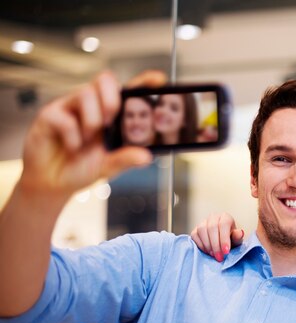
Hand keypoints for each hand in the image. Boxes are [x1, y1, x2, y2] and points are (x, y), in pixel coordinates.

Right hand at [19, 70, 165, 199]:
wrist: (53, 182)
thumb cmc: (81, 167)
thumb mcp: (109, 166)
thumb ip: (126, 159)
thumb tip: (146, 156)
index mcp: (110, 114)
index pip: (127, 90)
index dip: (142, 82)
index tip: (158, 80)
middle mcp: (92, 106)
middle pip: (105, 80)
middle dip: (112, 99)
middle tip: (110, 121)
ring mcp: (70, 108)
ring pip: (85, 93)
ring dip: (92, 121)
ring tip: (88, 140)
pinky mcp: (50, 115)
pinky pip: (64, 117)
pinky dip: (72, 136)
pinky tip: (72, 147)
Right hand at [191, 212, 244, 260]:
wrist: (222, 243)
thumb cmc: (231, 240)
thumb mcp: (236, 240)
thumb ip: (237, 237)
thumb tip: (240, 233)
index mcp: (225, 217)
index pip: (224, 224)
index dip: (224, 239)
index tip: (226, 252)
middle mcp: (213, 217)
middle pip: (212, 228)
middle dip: (216, 245)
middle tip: (219, 257)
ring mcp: (203, 222)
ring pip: (202, 230)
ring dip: (207, 244)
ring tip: (213, 255)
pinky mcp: (195, 230)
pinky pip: (195, 235)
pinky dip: (200, 245)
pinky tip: (207, 252)